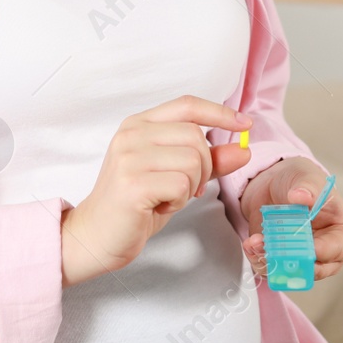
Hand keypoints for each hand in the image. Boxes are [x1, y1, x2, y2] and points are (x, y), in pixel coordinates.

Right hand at [61, 96, 250, 286]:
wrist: (97, 236)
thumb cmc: (135, 204)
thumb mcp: (175, 175)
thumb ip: (208, 160)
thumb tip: (243, 149)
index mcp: (139, 124)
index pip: (187, 105)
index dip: (219, 112)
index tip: (244, 123)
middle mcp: (131, 134)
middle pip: (195, 136)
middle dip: (204, 167)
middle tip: (186, 189)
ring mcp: (129, 157)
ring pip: (192, 161)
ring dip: (190, 187)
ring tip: (167, 198)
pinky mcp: (132, 183)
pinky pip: (181, 185)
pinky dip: (179, 201)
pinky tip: (159, 207)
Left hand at [239, 156, 342, 283]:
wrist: (275, 185)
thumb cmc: (301, 183)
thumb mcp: (307, 179)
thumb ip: (307, 187)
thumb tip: (301, 195)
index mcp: (342, 235)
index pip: (338, 250)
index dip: (321, 251)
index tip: (304, 246)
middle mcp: (325, 255)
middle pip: (313, 270)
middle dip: (290, 260)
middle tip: (272, 245)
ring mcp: (302, 261)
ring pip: (289, 274)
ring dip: (269, 260)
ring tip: (255, 241)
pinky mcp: (280, 262)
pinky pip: (270, 271)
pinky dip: (258, 259)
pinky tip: (251, 243)